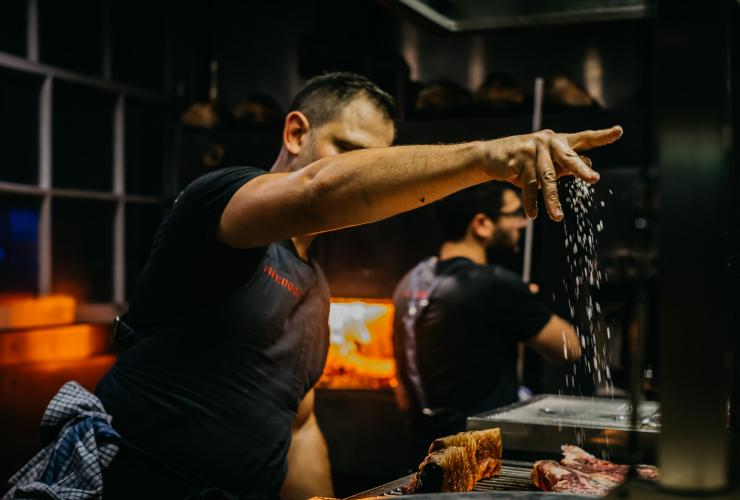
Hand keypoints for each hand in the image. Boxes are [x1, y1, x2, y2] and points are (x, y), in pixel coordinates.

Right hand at [484, 126, 622, 220]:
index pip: (584, 138)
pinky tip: (533, 215)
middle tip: (593, 179)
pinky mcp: (519, 158)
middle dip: (580, 170)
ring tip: (557, 217)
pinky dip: (531, 202)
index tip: (619, 131)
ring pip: (546, 179)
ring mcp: (533, 148)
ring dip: (552, 200)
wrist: (491, 156)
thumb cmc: (523, 162)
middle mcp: (549, 141)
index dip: (602, 136)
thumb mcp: (545, 164)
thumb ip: (565, 166)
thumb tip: (588, 165)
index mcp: (559, 141)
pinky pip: (528, 185)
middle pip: (568, 158)